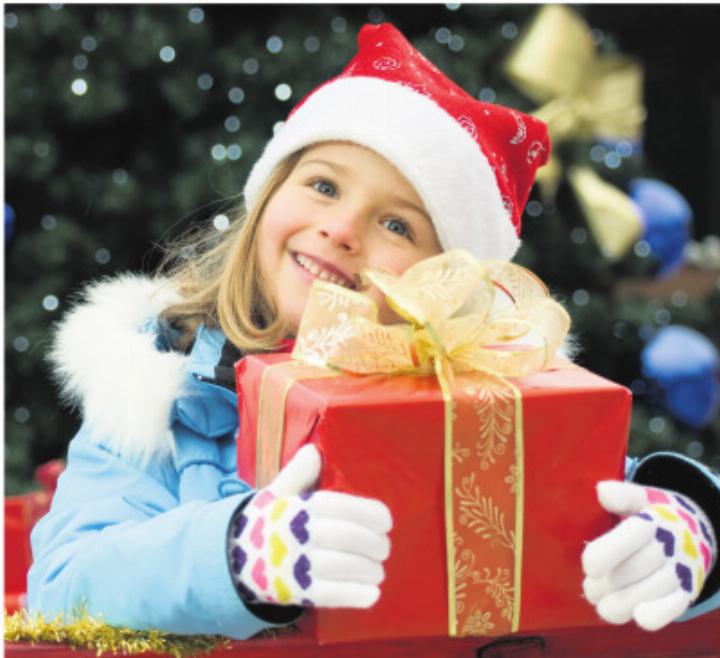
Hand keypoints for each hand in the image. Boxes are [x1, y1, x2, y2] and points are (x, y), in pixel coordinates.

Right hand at [228, 445, 391, 607]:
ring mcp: (295, 564)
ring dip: (367, 569)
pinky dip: (354, 594)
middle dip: (371, 543)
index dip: (366, 512)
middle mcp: (296, 534)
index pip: (336, 506)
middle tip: (384, 548)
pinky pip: (329, 594)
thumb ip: (298, 474)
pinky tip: (372, 594)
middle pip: (342, 536)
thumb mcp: (277, 495)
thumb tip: (313, 451)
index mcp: (296, 508)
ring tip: (378, 570)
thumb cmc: (267, 523)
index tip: (386, 521)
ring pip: (340, 565)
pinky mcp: (295, 592)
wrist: (234, 560)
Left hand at [582, 480, 715, 630]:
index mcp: (654, 519)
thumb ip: (621, 495)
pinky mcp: (688, 591)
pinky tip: (637, 616)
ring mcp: (681, 569)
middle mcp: (670, 544)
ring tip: (601, 604)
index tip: (589, 567)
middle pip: (637, 568)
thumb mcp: (640, 497)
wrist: (695, 532)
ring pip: (651, 590)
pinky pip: (675, 605)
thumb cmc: (654, 514)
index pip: (634, 533)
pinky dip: (657, 614)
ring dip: (622, 602)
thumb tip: (602, 490)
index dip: (609, 551)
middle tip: (589, 588)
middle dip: (608, 583)